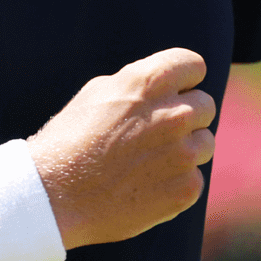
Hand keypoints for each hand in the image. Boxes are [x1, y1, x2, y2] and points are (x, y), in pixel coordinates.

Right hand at [26, 48, 215, 249]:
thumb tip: (167, 87)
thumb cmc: (71, 139)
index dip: (182, 79)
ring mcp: (183, 153)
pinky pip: (195, 177)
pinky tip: (146, 185)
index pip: (194, 65)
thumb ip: (140, 84)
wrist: (55, 195)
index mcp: (149, 82)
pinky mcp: (186, 188)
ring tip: (149, 161)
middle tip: (157, 133)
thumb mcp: (98, 93)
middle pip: (205, 104)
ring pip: (205, 142)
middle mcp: (173, 114)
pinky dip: (176, 182)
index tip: (172, 93)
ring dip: (185, 149)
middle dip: (186, 115)